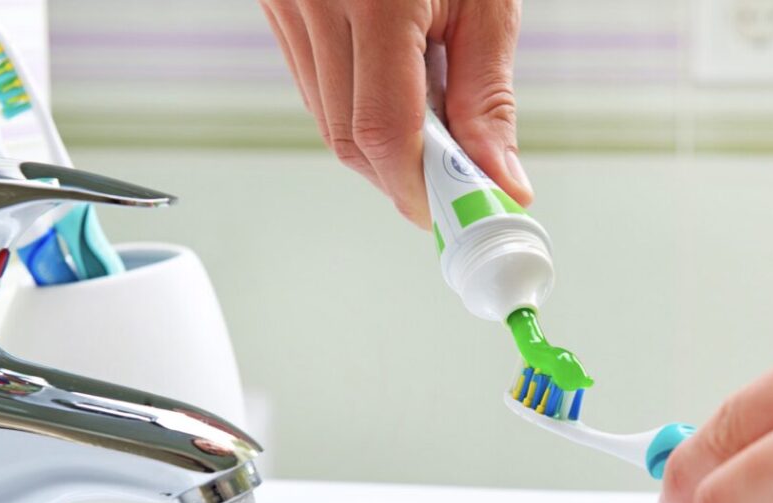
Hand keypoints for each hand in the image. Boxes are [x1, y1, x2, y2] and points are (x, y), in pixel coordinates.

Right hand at [259, 0, 533, 227]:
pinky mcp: (275, 5)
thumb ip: (487, 94)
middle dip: (402, 177)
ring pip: (326, 120)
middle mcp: (315, 0)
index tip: (452, 212)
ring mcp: (285, 2)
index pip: (384, 131)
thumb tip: (496, 175)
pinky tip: (395, 93)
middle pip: (348, 139)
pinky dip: (358, 111)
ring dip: (382, 147)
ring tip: (431, 121)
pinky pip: (314, 87)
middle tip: (451, 182)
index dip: (418, 188)